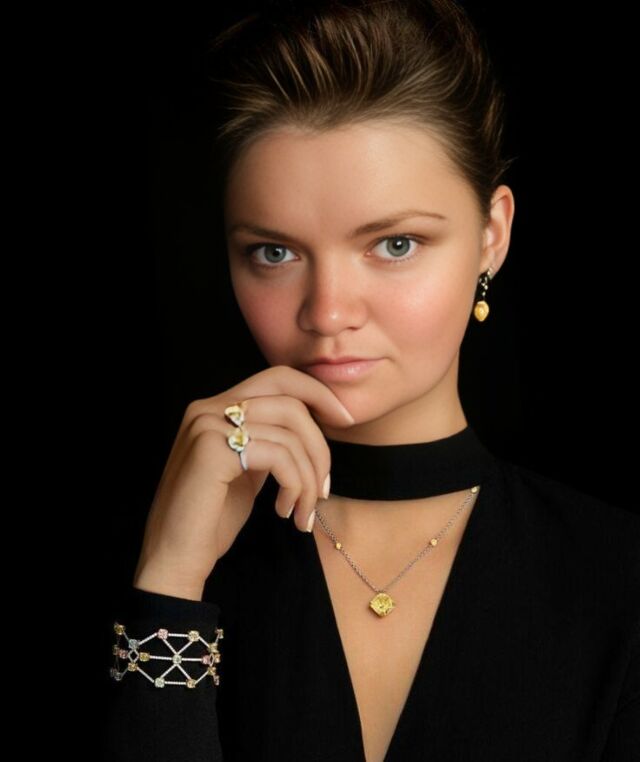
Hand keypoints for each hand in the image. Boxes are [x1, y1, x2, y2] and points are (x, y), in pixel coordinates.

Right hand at [132, 365, 354, 598]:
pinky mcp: (212, 449)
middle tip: (326, 487)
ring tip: (303, 511)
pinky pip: (279, 455)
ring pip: (290, 431)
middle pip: (290, 398)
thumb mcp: (246, 472)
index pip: (278, 378)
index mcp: (215, 408)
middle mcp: (208, 408)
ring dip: (310, 477)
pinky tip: (285, 512)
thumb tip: (314, 430)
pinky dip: (296, 485)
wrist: (173, 560)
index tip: (344, 420)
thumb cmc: (211, 521)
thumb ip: (268, 444)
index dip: (318, 393)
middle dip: (321, 443)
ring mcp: (207, 425)